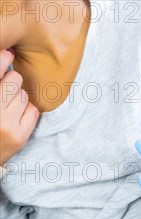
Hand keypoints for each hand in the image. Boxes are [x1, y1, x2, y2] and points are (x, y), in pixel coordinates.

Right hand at [0, 48, 39, 164]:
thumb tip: (7, 54)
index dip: (2, 59)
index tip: (8, 53)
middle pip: (14, 80)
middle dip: (12, 83)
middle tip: (5, 93)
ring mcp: (4, 124)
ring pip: (24, 95)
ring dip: (19, 99)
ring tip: (7, 110)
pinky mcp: (18, 137)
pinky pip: (33, 111)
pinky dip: (27, 112)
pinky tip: (16, 119)